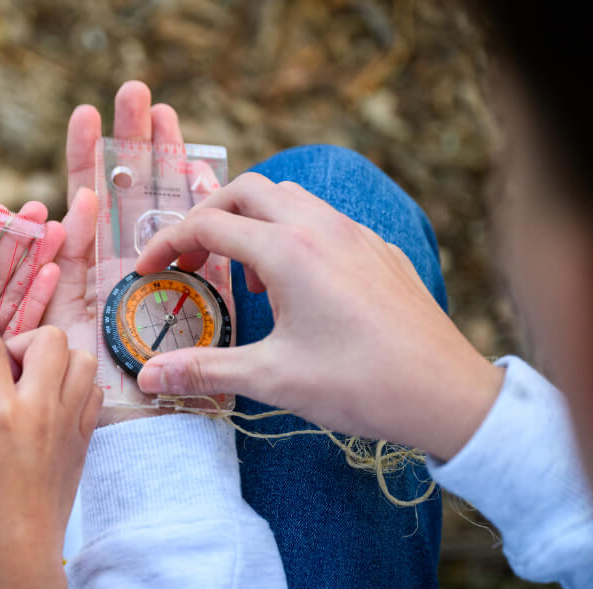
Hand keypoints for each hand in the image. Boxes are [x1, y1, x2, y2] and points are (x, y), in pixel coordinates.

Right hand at [0, 305, 100, 588]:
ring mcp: (67, 425)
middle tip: (5, 363)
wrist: (19, 560)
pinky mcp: (83, 441)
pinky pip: (93, 392)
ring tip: (32, 378)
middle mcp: (38, 412)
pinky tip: (52, 401)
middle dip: (25, 337)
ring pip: (81, 360)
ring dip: (58, 357)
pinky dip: (77, 383)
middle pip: (49, 339)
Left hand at [53, 81, 219, 423]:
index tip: (85, 115)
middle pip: (127, 198)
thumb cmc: (81, 409)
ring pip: (167, 214)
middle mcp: (122, 275)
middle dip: (129, 144)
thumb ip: (30, 317)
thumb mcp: (42, 356)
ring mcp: (164, 284)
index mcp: (83, 281)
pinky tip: (204, 171)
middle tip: (133, 90)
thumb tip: (35, 261)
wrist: (133, 449)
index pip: (82, 208)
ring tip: (167, 113)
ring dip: (166, 164)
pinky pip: (204, 251)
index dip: (82, 162)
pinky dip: (207, 212)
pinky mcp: (198, 302)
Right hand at [134, 174, 504, 461]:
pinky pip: (323, 218)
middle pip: (246, 190)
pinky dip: (290, 231)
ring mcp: (355, 234)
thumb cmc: (360, 384)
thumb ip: (204, 369)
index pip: (208, 224)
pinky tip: (293, 282)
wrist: (445, 393)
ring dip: (251, 218)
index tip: (147, 270)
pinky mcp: (378, 249)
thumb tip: (147, 377)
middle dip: (207, 214)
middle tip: (189, 257)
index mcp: (289, 251)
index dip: (167, 244)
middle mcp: (322, 228)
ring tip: (240, 270)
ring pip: (288, 197)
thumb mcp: (273, 379)